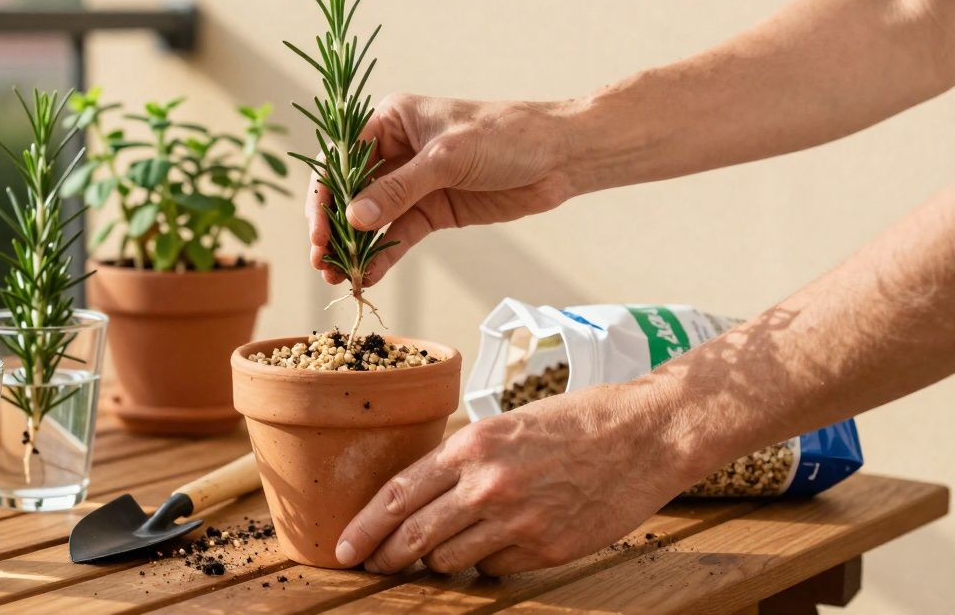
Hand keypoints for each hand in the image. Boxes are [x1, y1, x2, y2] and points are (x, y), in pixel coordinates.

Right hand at [306, 93, 577, 285]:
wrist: (561, 157)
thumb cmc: (506, 136)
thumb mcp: (448, 158)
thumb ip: (399, 189)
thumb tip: (354, 219)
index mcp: (389, 122)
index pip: (341, 160)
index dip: (324, 197)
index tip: (320, 233)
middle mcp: (394, 152)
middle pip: (349, 193)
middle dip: (334, 229)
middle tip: (324, 263)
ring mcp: (412, 184)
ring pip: (370, 220)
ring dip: (354, 248)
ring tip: (339, 278)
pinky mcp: (432, 211)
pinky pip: (397, 237)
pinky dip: (382, 257)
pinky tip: (368, 278)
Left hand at [333, 378, 697, 575]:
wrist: (644, 434)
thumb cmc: (575, 422)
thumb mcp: (506, 425)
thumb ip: (464, 460)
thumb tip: (422, 498)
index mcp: (472, 445)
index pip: (398, 495)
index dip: (365, 526)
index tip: (344, 548)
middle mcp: (488, 485)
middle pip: (414, 536)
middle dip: (386, 556)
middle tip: (371, 566)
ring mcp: (519, 520)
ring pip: (450, 560)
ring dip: (440, 560)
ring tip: (445, 549)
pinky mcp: (548, 548)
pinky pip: (495, 568)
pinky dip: (488, 562)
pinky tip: (502, 544)